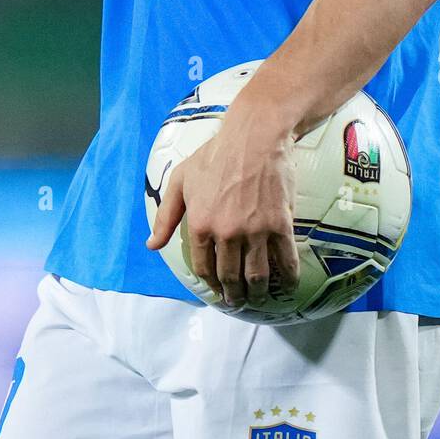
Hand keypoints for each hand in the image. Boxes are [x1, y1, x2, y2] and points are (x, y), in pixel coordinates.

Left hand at [146, 114, 299, 308]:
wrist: (254, 136)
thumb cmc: (215, 154)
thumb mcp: (180, 180)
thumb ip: (166, 216)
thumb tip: (151, 245)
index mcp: (200, 224)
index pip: (203, 267)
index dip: (210, 284)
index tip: (216, 291)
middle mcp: (226, 233)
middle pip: (230, 276)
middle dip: (234, 295)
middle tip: (237, 302)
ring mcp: (255, 230)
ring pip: (257, 275)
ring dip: (257, 293)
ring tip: (258, 299)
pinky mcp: (280, 224)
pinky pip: (285, 259)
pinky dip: (287, 278)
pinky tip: (288, 285)